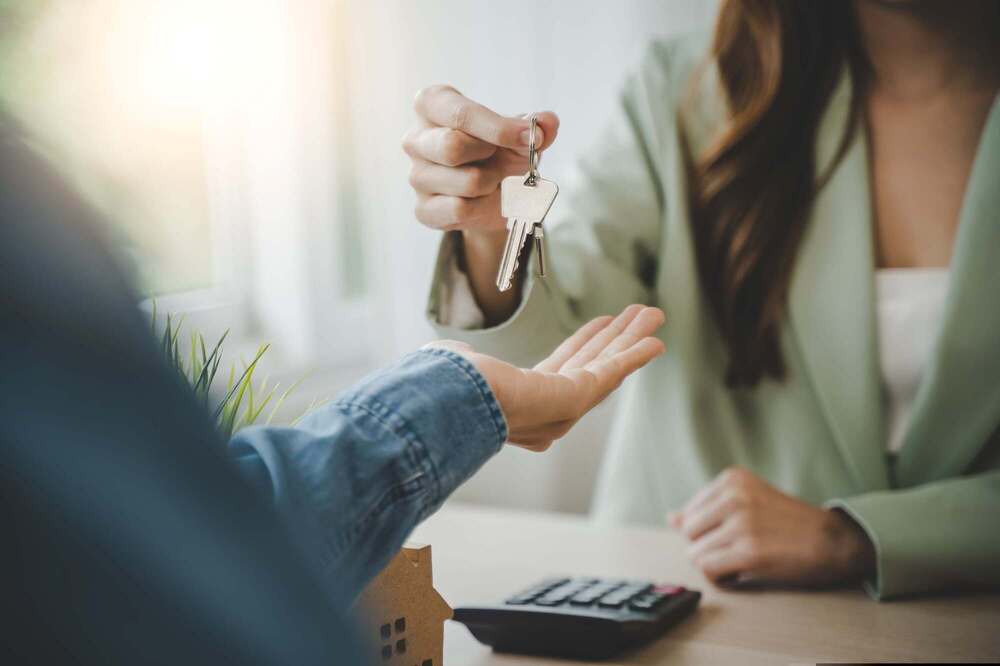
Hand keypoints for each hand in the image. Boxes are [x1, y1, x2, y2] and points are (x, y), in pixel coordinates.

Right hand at [404, 84, 559, 235]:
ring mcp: (416, 176)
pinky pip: (460, 210)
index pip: (460, 114)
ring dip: (493, 183)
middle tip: (502, 158)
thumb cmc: (498, 149)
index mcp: (431, 104)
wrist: (494, 191)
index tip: (531, 138)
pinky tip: (482, 200)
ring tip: (493, 179)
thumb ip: (536, 125)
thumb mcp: (518, 132)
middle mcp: (415, 139)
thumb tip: (547, 123)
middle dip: (492, 157)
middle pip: (451, 147)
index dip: (499, 128)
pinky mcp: (423, 209)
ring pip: (465, 182)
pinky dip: (484, 207)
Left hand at [426, 304, 663, 450]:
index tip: (602, 323)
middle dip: (617, 338)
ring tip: (654, 314)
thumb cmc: (447, 388)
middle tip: (640, 314)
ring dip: (632, 339)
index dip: (585, 343)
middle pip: (593, 363)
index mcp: (525, 400)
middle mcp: (550, 409)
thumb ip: (467, 362)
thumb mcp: (461, 368)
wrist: (455, 401)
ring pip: (607, 363)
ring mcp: (566, 405)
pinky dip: (635, 354)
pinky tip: (656, 341)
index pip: (563, 366)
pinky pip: (613, 370)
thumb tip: (455, 355)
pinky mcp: (578, 396)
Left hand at [668, 467, 875, 587]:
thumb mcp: (749, 502)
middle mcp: (734, 495)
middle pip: (689, 533)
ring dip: (714, 565)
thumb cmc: (789, 524)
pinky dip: (720, 578)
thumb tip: (671, 518)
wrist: (834, 541)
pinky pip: (709, 570)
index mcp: (732, 479)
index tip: (734, 535)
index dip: (708, 532)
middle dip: (706, 548)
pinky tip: (740, 573)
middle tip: (736, 551)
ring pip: (695, 554)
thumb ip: (708, 509)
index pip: (690, 513)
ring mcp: (741, 523)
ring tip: (741, 561)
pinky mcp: (749, 551)